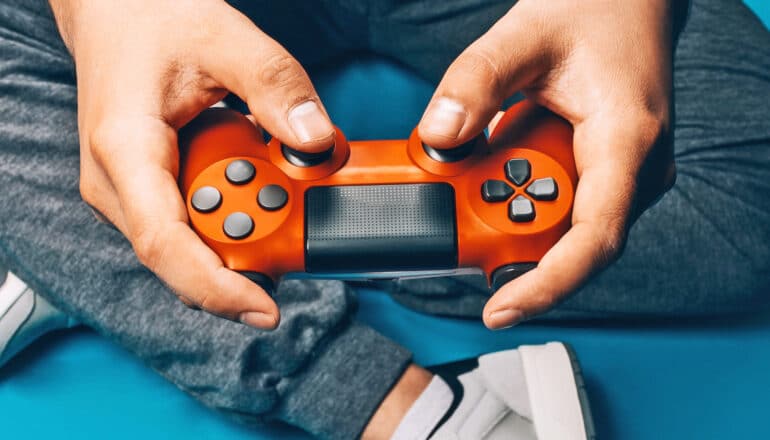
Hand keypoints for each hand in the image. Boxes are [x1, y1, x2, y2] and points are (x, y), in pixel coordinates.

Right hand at [50, 0, 336, 328]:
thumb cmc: (155, 20)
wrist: (118, 12)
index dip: (217, 289)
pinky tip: (256, 176)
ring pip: (194, 242)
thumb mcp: (226, 40)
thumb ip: (276, 87)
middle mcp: (119, 185)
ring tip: (272, 172)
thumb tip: (315, 144)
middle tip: (297, 208)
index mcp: (125, 150)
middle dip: (249, 249)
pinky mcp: (150, 191)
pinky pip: (197, 222)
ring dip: (246, 225)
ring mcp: (132, 193)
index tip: (266, 310)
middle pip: (187, 253)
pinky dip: (235, 211)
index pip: (165, 245)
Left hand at [418, 0, 677, 328]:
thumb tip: (439, 137)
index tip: (500, 309)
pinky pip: (558, 203)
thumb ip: (475, 82)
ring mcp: (621, 176)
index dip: (547, 285)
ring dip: (510, 208)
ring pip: (559, 224)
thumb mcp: (523, 36)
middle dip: (506, 232)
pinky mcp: (603, 174)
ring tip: (486, 154)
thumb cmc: (593, 11)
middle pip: (567, 240)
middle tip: (459, 194)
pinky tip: (500, 155)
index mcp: (625, 141)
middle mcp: (634, 172)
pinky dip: (520, 192)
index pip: (593, 240)